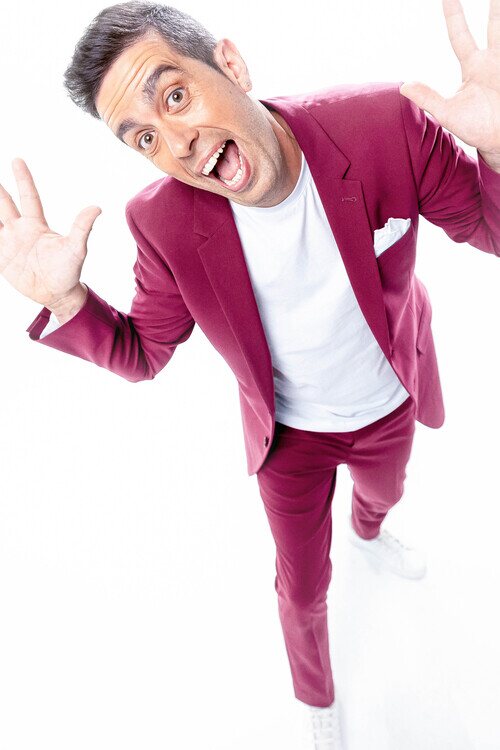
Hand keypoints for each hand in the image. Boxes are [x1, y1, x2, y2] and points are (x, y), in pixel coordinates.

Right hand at [0, 158, 100, 307]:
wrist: (58, 294)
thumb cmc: (69, 270)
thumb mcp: (76, 248)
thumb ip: (82, 228)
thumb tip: (97, 207)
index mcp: (37, 225)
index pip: (28, 197)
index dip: (23, 179)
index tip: (17, 160)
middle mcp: (20, 230)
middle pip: (4, 204)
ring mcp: (9, 243)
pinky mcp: (2, 258)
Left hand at [400, 0, 499, 163]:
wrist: (498, 142)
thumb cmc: (474, 128)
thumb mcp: (447, 113)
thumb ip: (428, 98)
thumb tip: (403, 87)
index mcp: (473, 66)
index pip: (459, 35)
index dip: (453, 15)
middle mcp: (492, 60)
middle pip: (494, 25)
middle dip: (493, 6)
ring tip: (499, 0)